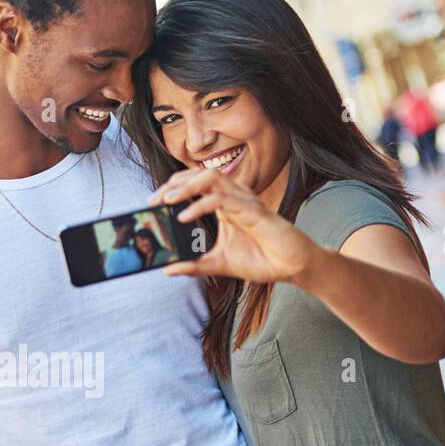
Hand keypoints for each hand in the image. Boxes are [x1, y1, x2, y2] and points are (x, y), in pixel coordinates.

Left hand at [149, 168, 319, 283]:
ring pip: (211, 179)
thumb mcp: (219, 264)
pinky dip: (201, 205)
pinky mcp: (254, 211)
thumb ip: (194, 265)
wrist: (292, 267)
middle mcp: (234, 197)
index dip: (172, 188)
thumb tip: (168, 270)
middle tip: (154, 200)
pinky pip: (223, 200)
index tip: (152, 203)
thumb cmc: (262, 259)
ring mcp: (244, 201)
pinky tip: (185, 216)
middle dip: (174, 184)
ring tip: (166, 201)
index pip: (195, 185)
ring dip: (186, 187)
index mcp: (225, 205)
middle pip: (199, 175)